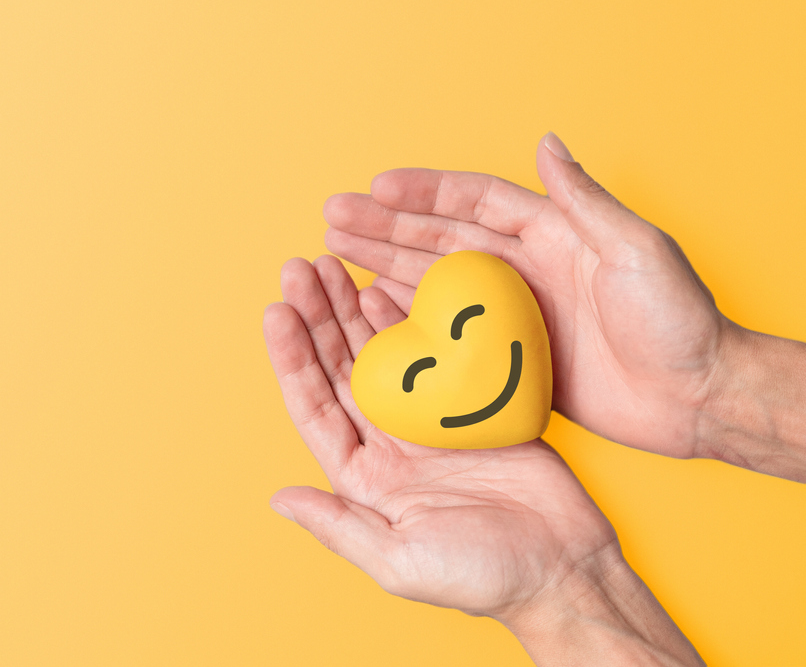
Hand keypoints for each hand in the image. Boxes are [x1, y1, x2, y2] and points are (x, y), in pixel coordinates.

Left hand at [264, 256, 701, 663]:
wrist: (565, 570)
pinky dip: (408, 320)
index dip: (292, 358)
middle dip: (317, 318)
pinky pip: (432, 353)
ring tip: (330, 265)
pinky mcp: (469, 405)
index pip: (314, 406)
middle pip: (339, 368)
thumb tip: (280, 498)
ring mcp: (426, 421)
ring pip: (379, 353)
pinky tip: (386, 287)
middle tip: (298, 268)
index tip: (276, 311)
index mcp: (363, 478)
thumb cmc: (482, 577)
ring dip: (351, 310)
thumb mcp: (401, 560)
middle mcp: (386, 444)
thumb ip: (339, 526)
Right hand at [322, 133, 728, 460]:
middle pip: (439, 237)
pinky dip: (405, 317)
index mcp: (552, 233)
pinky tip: (369, 305)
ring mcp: (511, 312)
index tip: (377, 185)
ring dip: (383, 263)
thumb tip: (546, 141)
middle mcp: (524, 267)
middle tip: (333, 215)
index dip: (425, 191)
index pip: (474, 201)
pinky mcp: (506, 357)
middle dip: (384, 225)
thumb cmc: (679, 321)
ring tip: (334, 250)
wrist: (698, 398)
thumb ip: (584, 199)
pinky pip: (444, 332)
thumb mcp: (637, 249)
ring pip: (432, 280)